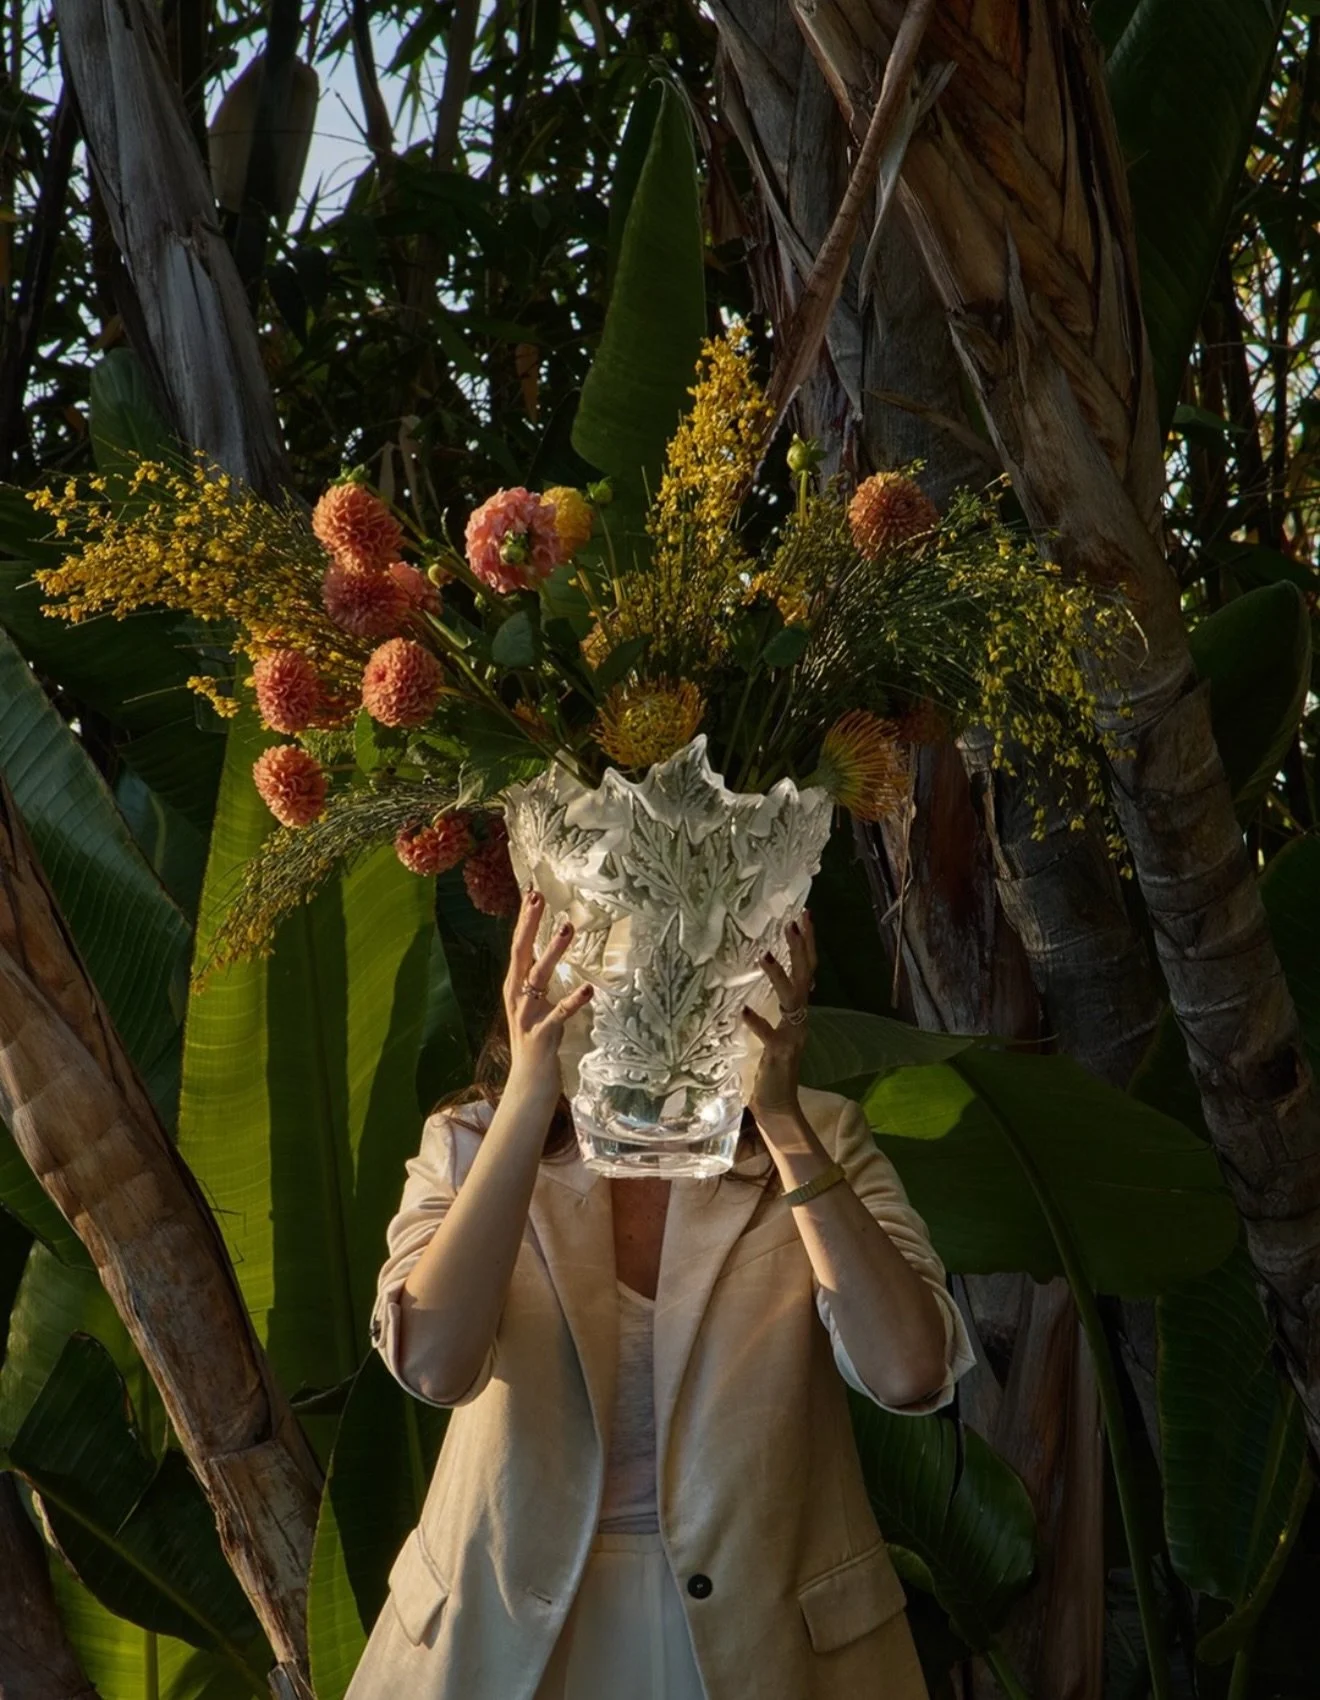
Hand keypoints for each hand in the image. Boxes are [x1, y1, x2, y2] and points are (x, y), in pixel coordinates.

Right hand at [503, 887, 592, 1103]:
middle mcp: (516, 998)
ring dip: (553, 953)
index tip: (533, 893)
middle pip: (520, 955)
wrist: (528, 1085)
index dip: (524, 921)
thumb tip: (554, 950)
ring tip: (567, 929)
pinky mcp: (542, 1036)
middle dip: (529, 926)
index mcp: (514, 988)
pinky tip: (589, 989)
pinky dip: (573, 1001)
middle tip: (540, 899)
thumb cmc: (536, 1041)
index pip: (517, 947)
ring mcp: (527, 1017)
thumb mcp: (535, 1005)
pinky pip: (559, 1015)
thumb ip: (540, 981)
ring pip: (538, 979)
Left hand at [741, 910, 816, 1128]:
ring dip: (778, 976)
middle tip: (795, 920)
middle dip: (801, 948)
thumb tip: (763, 979)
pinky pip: (769, 1035)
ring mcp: (791, 1036)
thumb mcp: (772, 1029)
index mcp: (797, 1012)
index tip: (804, 915)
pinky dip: (758, 1022)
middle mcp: (799, 1020)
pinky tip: (744, 1011)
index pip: (807, 970)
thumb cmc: (770, 1066)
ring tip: (764, 954)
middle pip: (806, 976)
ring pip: (791, 999)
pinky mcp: (778, 1054)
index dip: (807, 943)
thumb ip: (774, 1007)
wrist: (777, 1106)